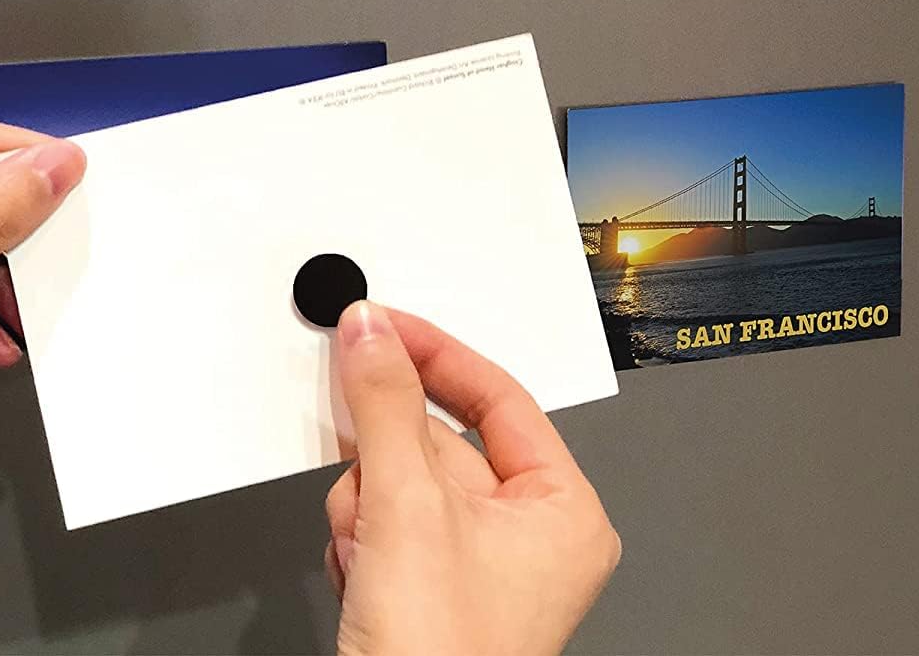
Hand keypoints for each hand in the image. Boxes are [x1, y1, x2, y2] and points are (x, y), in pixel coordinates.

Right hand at [325, 302, 619, 655]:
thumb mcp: (410, 508)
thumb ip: (387, 406)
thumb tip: (372, 334)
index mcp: (563, 509)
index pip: (497, 396)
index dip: (436, 354)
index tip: (385, 324)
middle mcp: (529, 538)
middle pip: (438, 441)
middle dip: (386, 454)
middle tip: (356, 438)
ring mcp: (476, 570)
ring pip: (401, 482)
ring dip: (366, 504)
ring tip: (367, 546)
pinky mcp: (427, 594)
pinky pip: (382, 526)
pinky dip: (359, 540)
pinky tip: (360, 575)